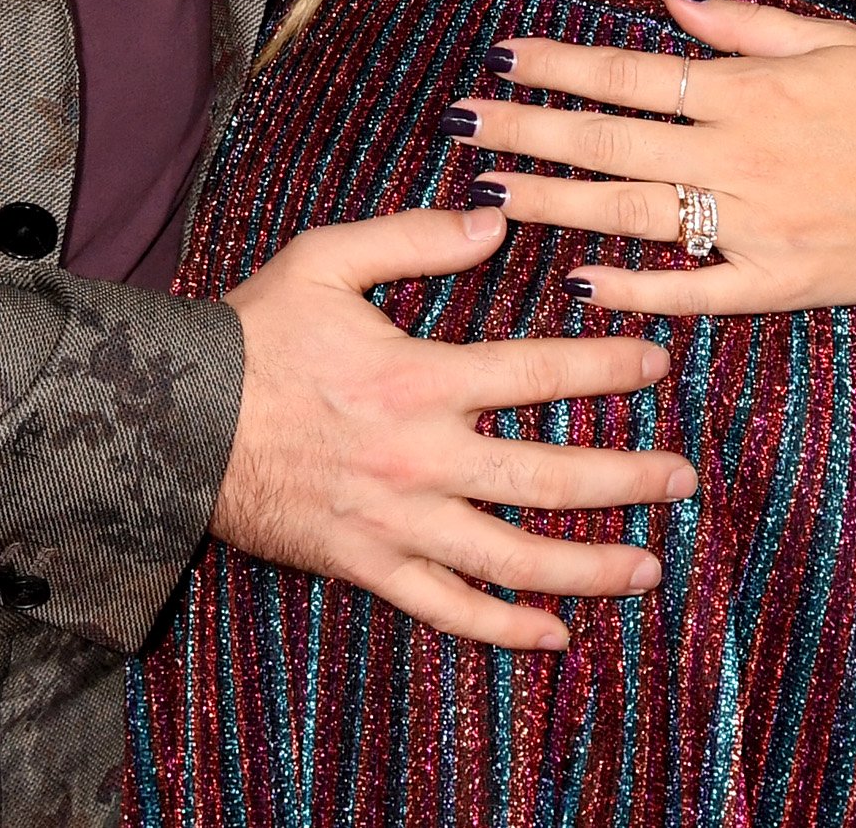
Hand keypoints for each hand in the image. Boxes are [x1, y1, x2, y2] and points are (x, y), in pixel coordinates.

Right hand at [213, 204, 693, 650]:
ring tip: (647, 567)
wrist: (171, 420)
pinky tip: (555, 633)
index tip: (659, 364)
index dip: (606, 364)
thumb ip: (414, 237)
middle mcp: (420, 459)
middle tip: (684, 479)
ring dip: (587, 567)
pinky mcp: (369, 566)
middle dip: (625, 479)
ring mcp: (397, 523)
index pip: (537, 372)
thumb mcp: (324, 260)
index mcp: (418, 379)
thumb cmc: (251, 334)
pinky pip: (446, 609)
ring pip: (511, 559)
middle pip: (546, 477)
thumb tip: (495, 222)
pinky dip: (503, 628)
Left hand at [452, 0, 855, 315]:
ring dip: (559, 203)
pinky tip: (582, 279)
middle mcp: (739, 155)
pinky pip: (694, 288)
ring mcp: (756, 223)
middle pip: (612, 141)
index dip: (561, 66)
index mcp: (748, 91)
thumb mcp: (834, 41)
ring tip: (496, 195)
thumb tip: (672, 5)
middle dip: (531, 131)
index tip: (505, 60)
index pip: (631, 74)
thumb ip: (747, 26)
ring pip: (634, 212)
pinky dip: (637, 286)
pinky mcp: (781, 280)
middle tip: (466, 126)